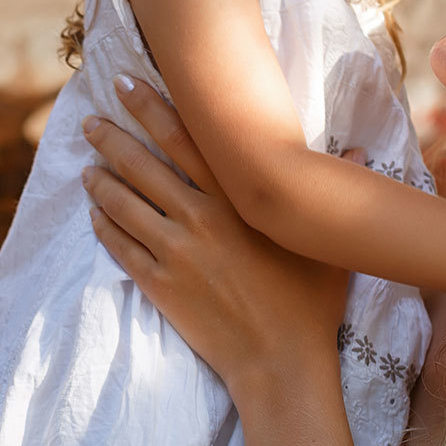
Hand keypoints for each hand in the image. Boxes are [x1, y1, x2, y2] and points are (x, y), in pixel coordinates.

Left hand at [81, 80, 348, 398]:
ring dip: (101, 180)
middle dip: (113, 137)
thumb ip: (330, 191)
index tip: (125, 83)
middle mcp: (200, 216)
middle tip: (90, 120)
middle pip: (143, 164)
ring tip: (86, 165)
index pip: (185, 138)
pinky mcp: (160, 285)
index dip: (150, 106)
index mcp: (237, 198)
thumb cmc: (310, 302)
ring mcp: (175, 251)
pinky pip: (121, 247)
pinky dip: (103, 226)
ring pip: (124, 203)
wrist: (280, 362)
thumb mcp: (324, 242)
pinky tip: (93, 214)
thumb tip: (359, 154)